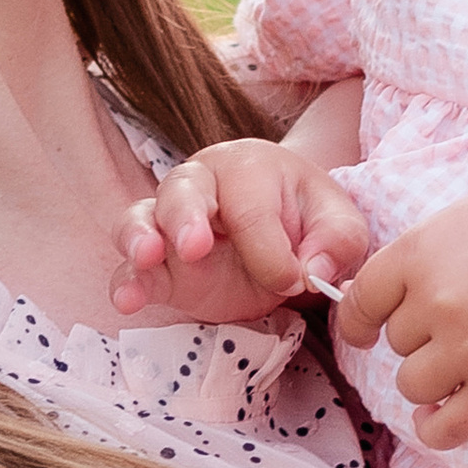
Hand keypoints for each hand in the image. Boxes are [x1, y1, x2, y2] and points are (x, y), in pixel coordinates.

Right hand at [110, 136, 372, 327]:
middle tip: (195, 247)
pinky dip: (126, 282)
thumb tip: (313, 270)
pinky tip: (128, 301)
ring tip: (146, 257)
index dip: (270, 252)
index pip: (250, 208)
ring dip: (141, 237)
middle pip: (183, 189)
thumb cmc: (309, 220)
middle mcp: (201, 184)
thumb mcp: (341, 226)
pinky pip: (131, 268)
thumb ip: (338, 241)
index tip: (293, 281)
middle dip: (186, 217)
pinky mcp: (159, 265)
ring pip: (143, 218)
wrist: (287, 230)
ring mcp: (171, 223)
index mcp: (248, 166)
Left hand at [338, 187, 467, 448]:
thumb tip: (368, 305)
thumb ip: (413, 259)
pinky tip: (442, 413)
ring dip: (433, 378)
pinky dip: (435, 428)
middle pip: (396, 345)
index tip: (369, 331)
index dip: (361, 321)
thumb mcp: (460, 222)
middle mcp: (440, 301)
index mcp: (421, 253)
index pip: (359, 304)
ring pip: (413, 386)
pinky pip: (443, 429)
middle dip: (423, 337)